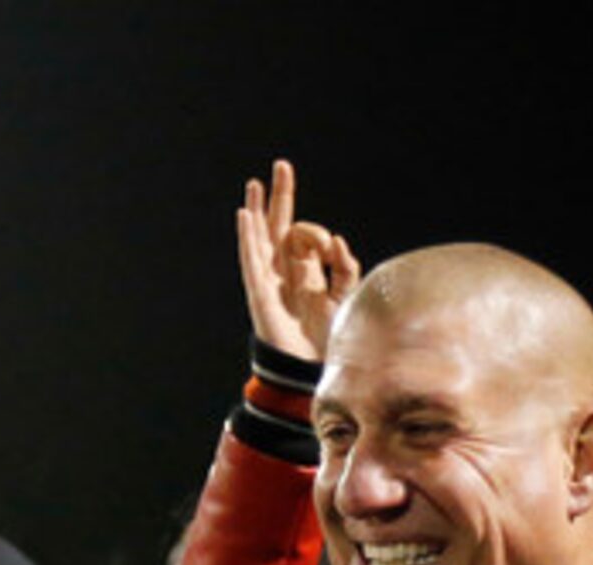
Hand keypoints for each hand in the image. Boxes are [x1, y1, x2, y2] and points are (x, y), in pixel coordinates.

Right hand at [236, 159, 361, 361]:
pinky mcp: (259, 294)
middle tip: (281, 165)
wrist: (312, 371)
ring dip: (258, 209)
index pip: (305, 237)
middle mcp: (285, 273)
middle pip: (279, 226)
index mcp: (306, 273)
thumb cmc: (329, 340)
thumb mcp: (346, 298)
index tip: (330, 247)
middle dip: (280, 196)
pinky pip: (251, 260)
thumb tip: (338, 240)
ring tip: (255, 183)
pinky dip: (248, 237)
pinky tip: (245, 215)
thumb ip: (345, 269)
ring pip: (261, 238)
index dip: (317, 234)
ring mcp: (269, 282)